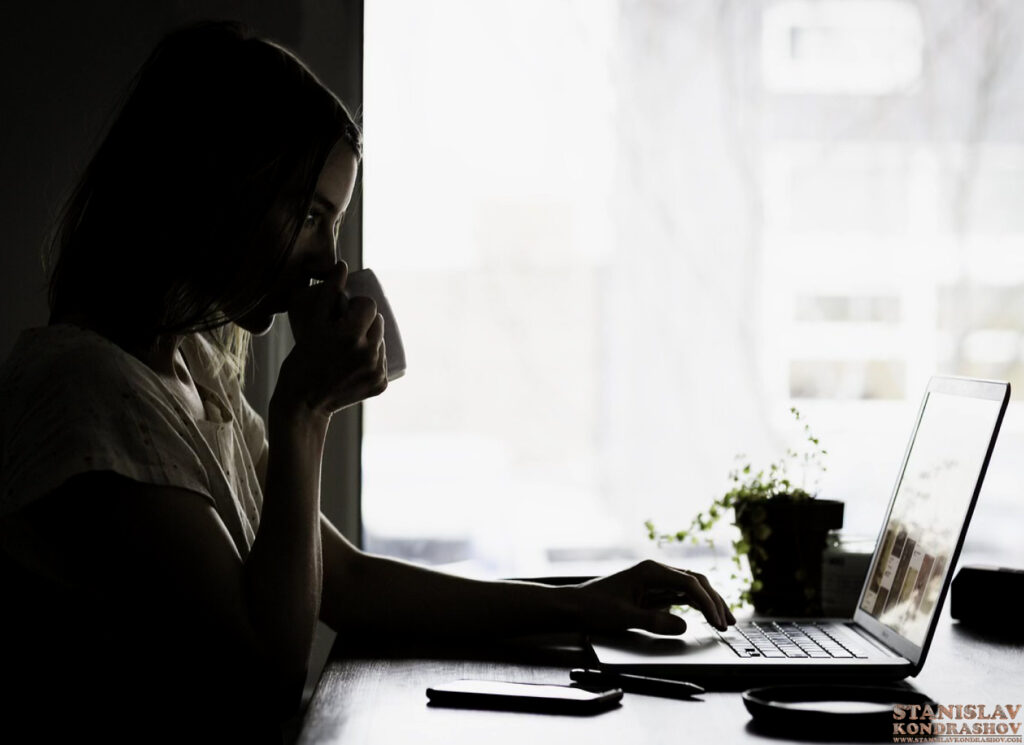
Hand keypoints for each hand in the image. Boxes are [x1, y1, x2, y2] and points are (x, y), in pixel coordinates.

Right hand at [274, 261, 386, 417]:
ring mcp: (377, 371)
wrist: (303, 402)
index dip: (357, 305)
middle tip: (345, 329)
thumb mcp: (311, 324)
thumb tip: (343, 265)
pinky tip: (357, 362)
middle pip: (378, 322)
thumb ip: (327, 293)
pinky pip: (382, 361)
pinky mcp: (381, 384)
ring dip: (370, 339)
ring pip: (381, 341)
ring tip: (350, 346)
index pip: (370, 305)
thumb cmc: (302, 359)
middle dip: (364, 322)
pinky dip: (373, 359)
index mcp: (351, 336)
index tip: (345, 312)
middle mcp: (369, 354)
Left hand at [571, 560, 735, 634]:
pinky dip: (697, 606)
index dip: (707, 602)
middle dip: (714, 601)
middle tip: (728, 623)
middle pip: (696, 582)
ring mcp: (656, 581)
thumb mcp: (623, 617)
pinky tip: (707, 617)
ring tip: (725, 621)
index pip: (689, 583)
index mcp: (650, 571)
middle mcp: (656, 572)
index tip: (717, 621)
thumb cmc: (595, 607)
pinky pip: (682, 595)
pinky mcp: (654, 591)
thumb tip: (683, 625)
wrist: (576, 605)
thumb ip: (653, 621)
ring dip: (709, 602)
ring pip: (692, 588)